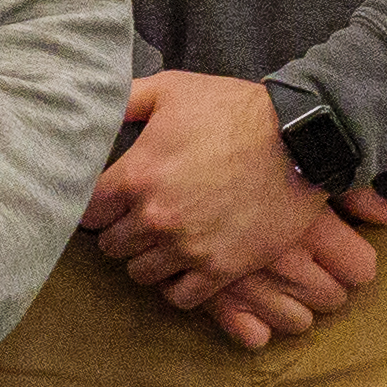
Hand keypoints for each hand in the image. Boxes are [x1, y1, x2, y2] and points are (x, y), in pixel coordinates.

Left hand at [91, 73, 386, 345]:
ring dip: (146, 259)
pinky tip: (183, 266)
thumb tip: (92, 106)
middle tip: (136, 220)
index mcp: (136, 176)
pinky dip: (177, 285)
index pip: (87, 212)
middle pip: (111, 246)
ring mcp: (188, 248)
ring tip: (160, 243)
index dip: (94, 207)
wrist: (299, 140)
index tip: (106, 203)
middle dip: (120, 232)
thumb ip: (125, 100)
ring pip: (140, 274)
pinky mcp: (221, 269)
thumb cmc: (234, 110)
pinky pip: (180, 297)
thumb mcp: (172, 89)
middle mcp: (155, 218)